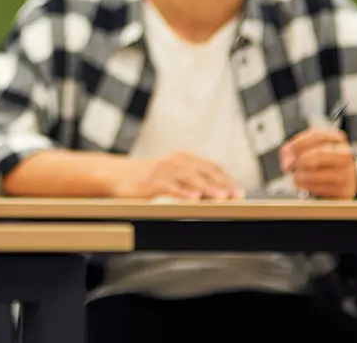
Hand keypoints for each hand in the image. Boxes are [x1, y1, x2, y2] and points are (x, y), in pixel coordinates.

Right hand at [112, 151, 241, 199]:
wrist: (118, 175)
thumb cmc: (151, 178)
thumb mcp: (174, 174)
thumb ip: (195, 180)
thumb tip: (223, 194)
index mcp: (184, 158)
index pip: (211, 168)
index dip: (226, 180)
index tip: (239, 193)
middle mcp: (175, 161)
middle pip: (203, 172)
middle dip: (221, 184)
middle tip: (235, 196)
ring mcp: (162, 171)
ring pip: (189, 178)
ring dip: (206, 187)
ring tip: (220, 197)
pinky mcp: (150, 182)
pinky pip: (169, 186)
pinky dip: (181, 192)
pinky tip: (192, 198)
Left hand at [282, 129, 355, 199]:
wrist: (342, 180)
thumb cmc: (323, 162)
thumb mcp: (309, 147)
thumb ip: (294, 148)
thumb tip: (287, 161)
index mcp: (337, 139)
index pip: (316, 136)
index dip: (297, 144)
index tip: (288, 153)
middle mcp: (346, 155)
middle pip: (319, 154)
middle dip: (299, 161)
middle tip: (290, 166)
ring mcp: (347, 173)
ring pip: (315, 173)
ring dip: (299, 176)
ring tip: (298, 176)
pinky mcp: (344, 191)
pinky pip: (318, 188)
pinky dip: (306, 187)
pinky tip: (305, 184)